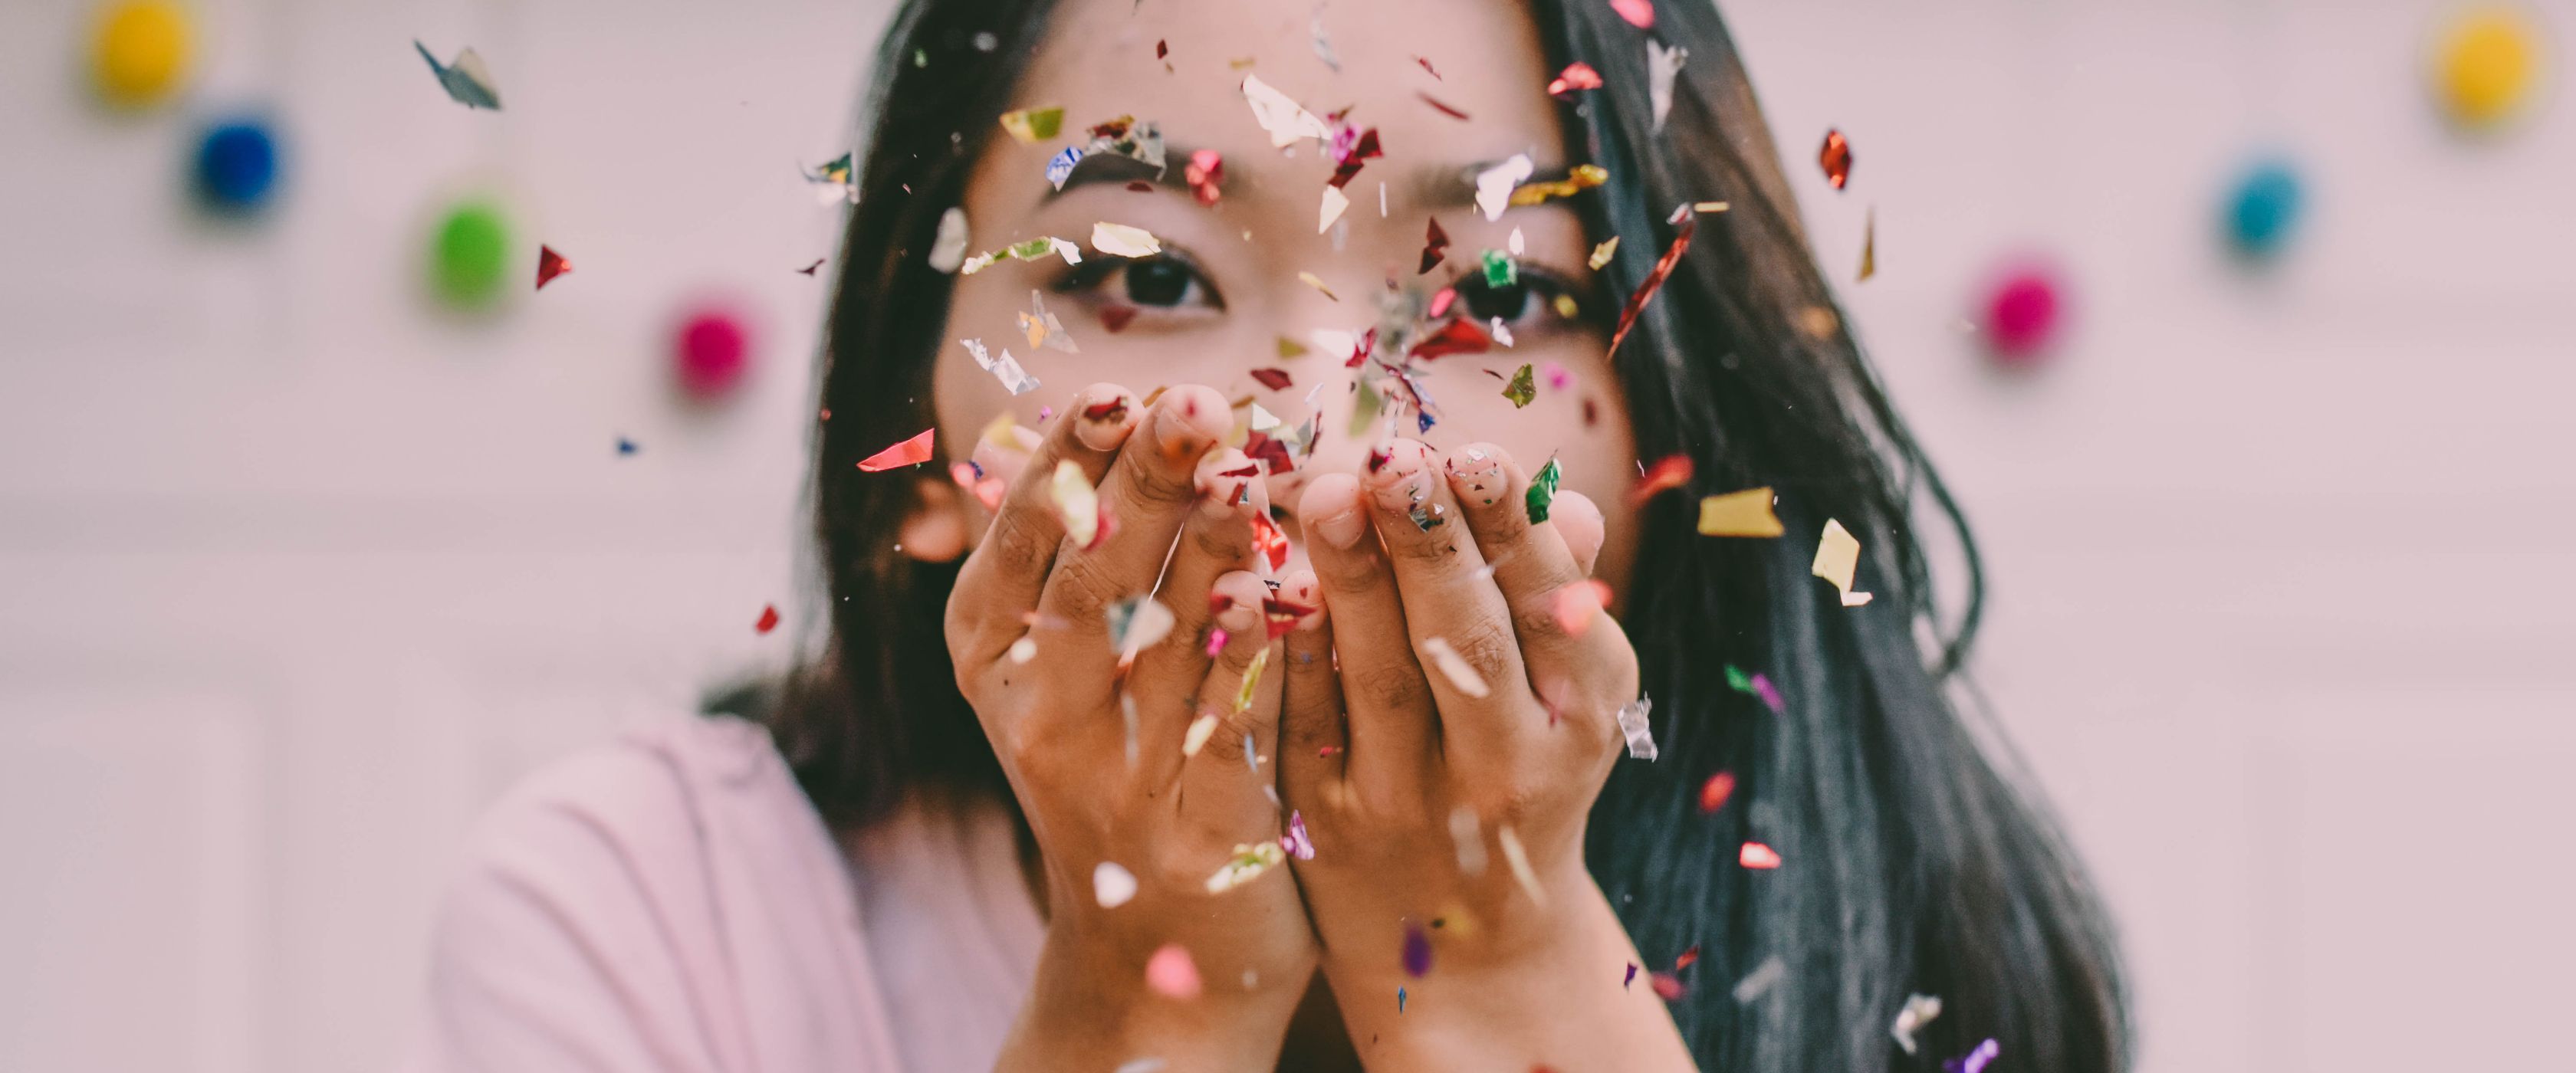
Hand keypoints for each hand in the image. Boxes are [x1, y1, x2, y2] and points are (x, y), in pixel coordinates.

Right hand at [947, 382, 1317, 1069]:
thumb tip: (1111, 407)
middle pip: (1090, 578)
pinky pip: (1233, 724)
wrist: (1156, 955)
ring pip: (1163, 643)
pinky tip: (1287, 593)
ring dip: (1207, 550)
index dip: (1070, 465)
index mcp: (994, 655)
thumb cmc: (1124, 766)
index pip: (1025, 539)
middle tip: (1192, 402)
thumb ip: (1077, 553)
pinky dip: (1258, 655)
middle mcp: (1038, 714)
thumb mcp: (1068, 668)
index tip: (1117, 391)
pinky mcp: (1198, 831)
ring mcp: (1114, 779)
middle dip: (1141, 483)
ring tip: (1243, 472)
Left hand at [1279, 439, 1693, 1070]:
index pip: (1551, 613)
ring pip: (1380, 683)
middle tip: (1395, 459)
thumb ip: (1551, 596)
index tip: (1472, 451)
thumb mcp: (1560, 695)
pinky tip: (1265, 579)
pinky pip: (1302, 726)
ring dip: (1353, 583)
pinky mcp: (1324, 827)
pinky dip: (1288, 653)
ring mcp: (1410, 804)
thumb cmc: (1512, 769)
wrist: (1462, 943)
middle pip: (1468, 648)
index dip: (1512, 534)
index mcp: (1581, 720)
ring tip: (1327, 489)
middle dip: (1433, 548)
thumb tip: (1563, 497)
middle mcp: (1507, 770)